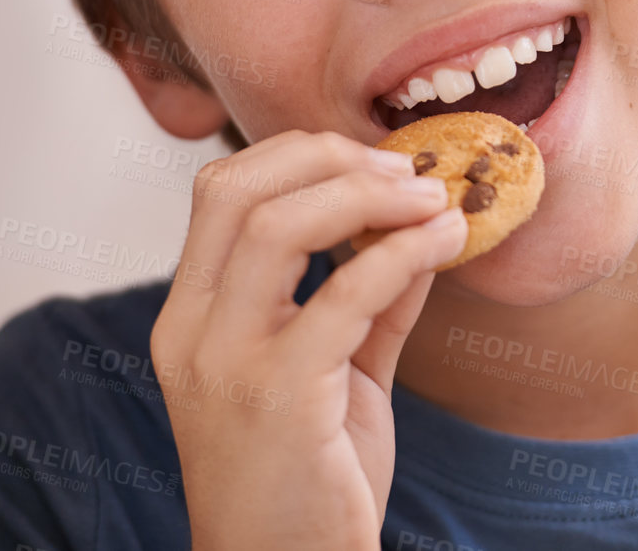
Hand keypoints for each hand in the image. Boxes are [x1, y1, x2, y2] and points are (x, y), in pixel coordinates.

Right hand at [150, 130, 466, 550]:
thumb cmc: (310, 482)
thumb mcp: (339, 375)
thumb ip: (372, 301)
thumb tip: (421, 227)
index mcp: (191, 319)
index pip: (220, 191)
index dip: (300, 155)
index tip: (375, 163)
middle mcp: (191, 332)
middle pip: (236, 188)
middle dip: (329, 156)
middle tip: (406, 169)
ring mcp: (226, 364)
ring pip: (278, 226)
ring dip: (369, 195)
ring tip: (433, 199)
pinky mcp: (277, 397)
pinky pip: (342, 294)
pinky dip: (403, 252)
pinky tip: (446, 242)